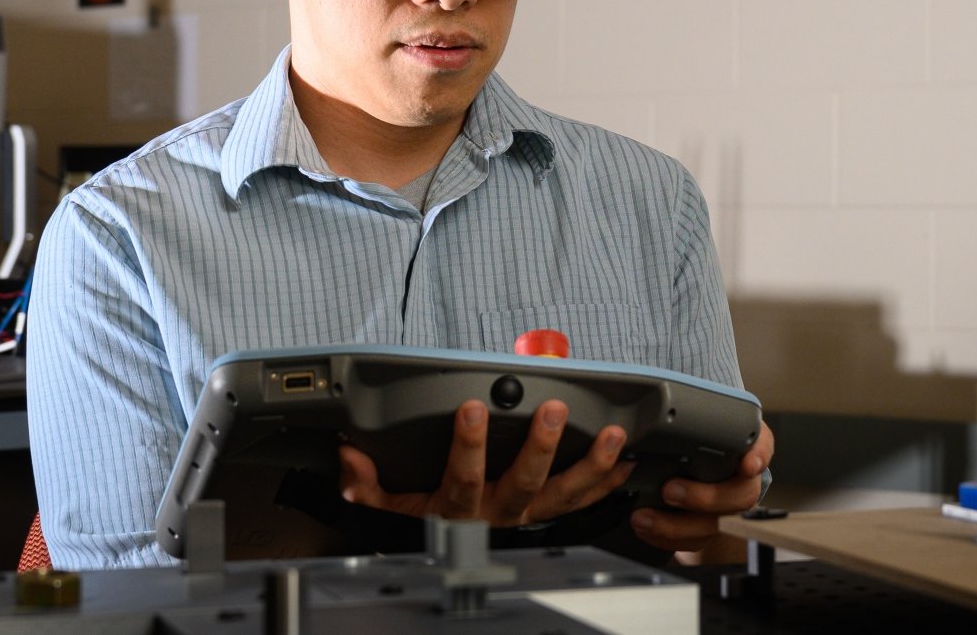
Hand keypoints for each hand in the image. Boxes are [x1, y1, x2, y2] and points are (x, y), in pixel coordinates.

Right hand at [338, 398, 635, 526]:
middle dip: (541, 446)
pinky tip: (626, 462)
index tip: (473, 408)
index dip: (468, 444)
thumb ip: (367, 486)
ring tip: (612, 437)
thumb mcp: (389, 513)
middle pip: (524, 481)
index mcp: (459, 508)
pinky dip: (607, 484)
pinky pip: (583, 504)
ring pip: (564, 494)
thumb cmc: (426, 530)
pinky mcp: (549, 518)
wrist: (453, 569)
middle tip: (554, 412)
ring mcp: (528, 517)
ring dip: (591, 465)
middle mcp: (498, 514)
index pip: (463, 475)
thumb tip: (350, 459)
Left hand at [633, 420, 775, 560]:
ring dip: (677, 525)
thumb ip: (692, 412)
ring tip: (643, 517)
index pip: (762, 446)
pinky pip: (694, 541)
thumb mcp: (694, 416)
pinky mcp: (706, 526)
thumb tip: (661, 405)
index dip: (758, 457)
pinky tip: (645, 529)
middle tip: (670, 490)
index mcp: (744, 443)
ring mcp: (725, 506)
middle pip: (740, 496)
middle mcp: (742, 478)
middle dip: (705, 497)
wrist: (683, 448)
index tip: (747, 464)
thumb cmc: (692, 430)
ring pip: (715, 525)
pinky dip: (667, 538)